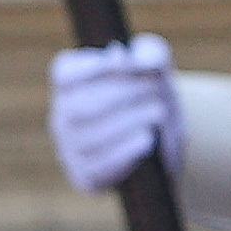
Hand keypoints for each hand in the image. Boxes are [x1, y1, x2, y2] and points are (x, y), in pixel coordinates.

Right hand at [50, 36, 181, 193]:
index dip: (91, 67)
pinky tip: (148, 140)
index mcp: (70, 86)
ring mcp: (70, 149)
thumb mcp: (159, 71)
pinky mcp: (85, 176)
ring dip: (129, 120)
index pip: (64, 73)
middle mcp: (63, 116)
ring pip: (89, 134)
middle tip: (157, 92)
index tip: (123, 61)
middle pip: (80, 104)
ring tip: (158, 113)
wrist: (167, 148)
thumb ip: (149, 53)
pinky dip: (125, 151)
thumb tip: (122, 55)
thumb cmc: (154, 100)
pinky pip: (98, 165)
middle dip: (124, 94)